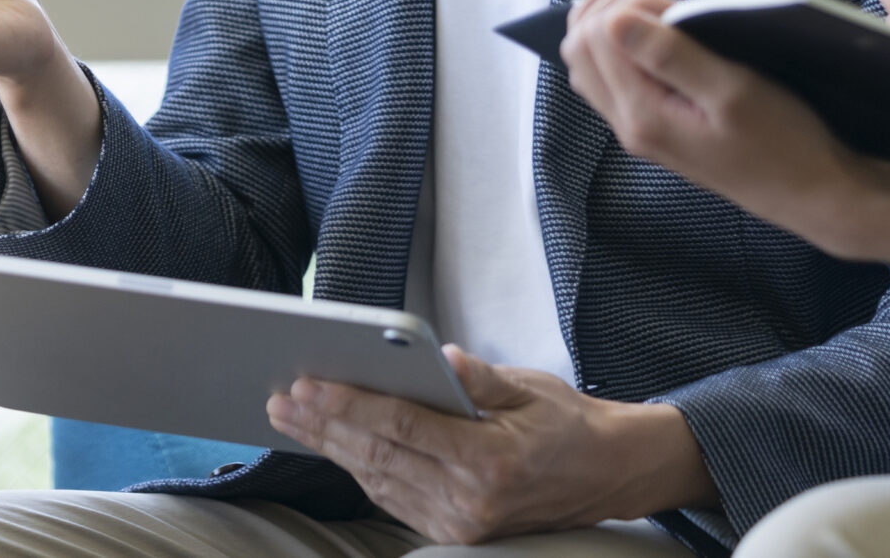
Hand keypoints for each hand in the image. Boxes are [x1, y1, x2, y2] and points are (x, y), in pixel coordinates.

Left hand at [264, 346, 712, 541]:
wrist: (607, 476)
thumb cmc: (568, 424)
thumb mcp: (532, 388)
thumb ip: (482, 378)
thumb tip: (444, 357)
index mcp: (490, 460)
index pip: (402, 428)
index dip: (349, 405)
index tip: (308, 384)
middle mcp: (471, 500)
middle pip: (379, 457)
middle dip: (323, 426)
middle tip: (282, 398)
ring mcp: (462, 524)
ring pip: (378, 481)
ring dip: (331, 448)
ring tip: (294, 418)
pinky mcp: (457, 532)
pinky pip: (394, 499)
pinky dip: (360, 471)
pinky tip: (333, 445)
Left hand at [560, 0, 889, 280]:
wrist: (813, 194)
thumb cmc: (786, 143)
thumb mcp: (734, 89)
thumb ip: (669, 54)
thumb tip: (614, 19)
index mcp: (643, 115)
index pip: (594, 39)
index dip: (619, 2)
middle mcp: (631, 126)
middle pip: (580, 52)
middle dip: (602, 10)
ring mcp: (642, 132)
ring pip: (592, 68)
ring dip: (606, 29)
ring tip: (642, 6)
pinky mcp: (658, 132)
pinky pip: (614, 84)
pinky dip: (620, 52)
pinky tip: (650, 38)